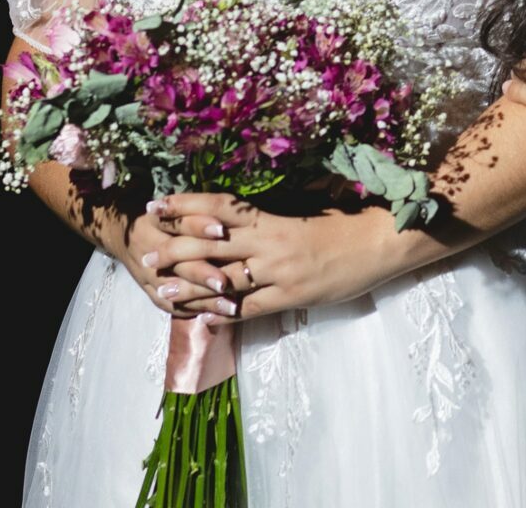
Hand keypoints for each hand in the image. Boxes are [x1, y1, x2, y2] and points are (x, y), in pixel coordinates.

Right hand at [106, 205, 227, 318]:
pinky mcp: (153, 295)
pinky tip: (220, 315)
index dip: (199, 225)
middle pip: (177, 263)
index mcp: (155, 223)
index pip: (179, 224)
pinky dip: (197, 311)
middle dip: (202, 273)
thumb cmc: (163, 217)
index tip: (222, 229)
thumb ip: (197, 209)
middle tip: (225, 282)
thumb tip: (228, 211)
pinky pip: (175, 307)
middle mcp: (150, 251)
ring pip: (177, 292)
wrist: (125, 236)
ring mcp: (149, 277)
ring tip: (231, 306)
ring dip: (204, 300)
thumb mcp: (174, 207)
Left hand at [146, 192, 403, 321]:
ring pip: (223, 281)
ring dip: (188, 287)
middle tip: (145, 254)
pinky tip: (202, 319)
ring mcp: (279, 273)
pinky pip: (249, 310)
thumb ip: (271, 220)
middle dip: (174, 249)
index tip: (157, 206)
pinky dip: (223, 314)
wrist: (381, 243)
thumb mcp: (305, 214)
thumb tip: (238, 219)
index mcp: (273, 218)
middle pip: (210, 245)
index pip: (219, 208)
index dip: (185, 206)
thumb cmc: (346, 224)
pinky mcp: (291, 297)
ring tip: (159, 291)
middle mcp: (269, 243)